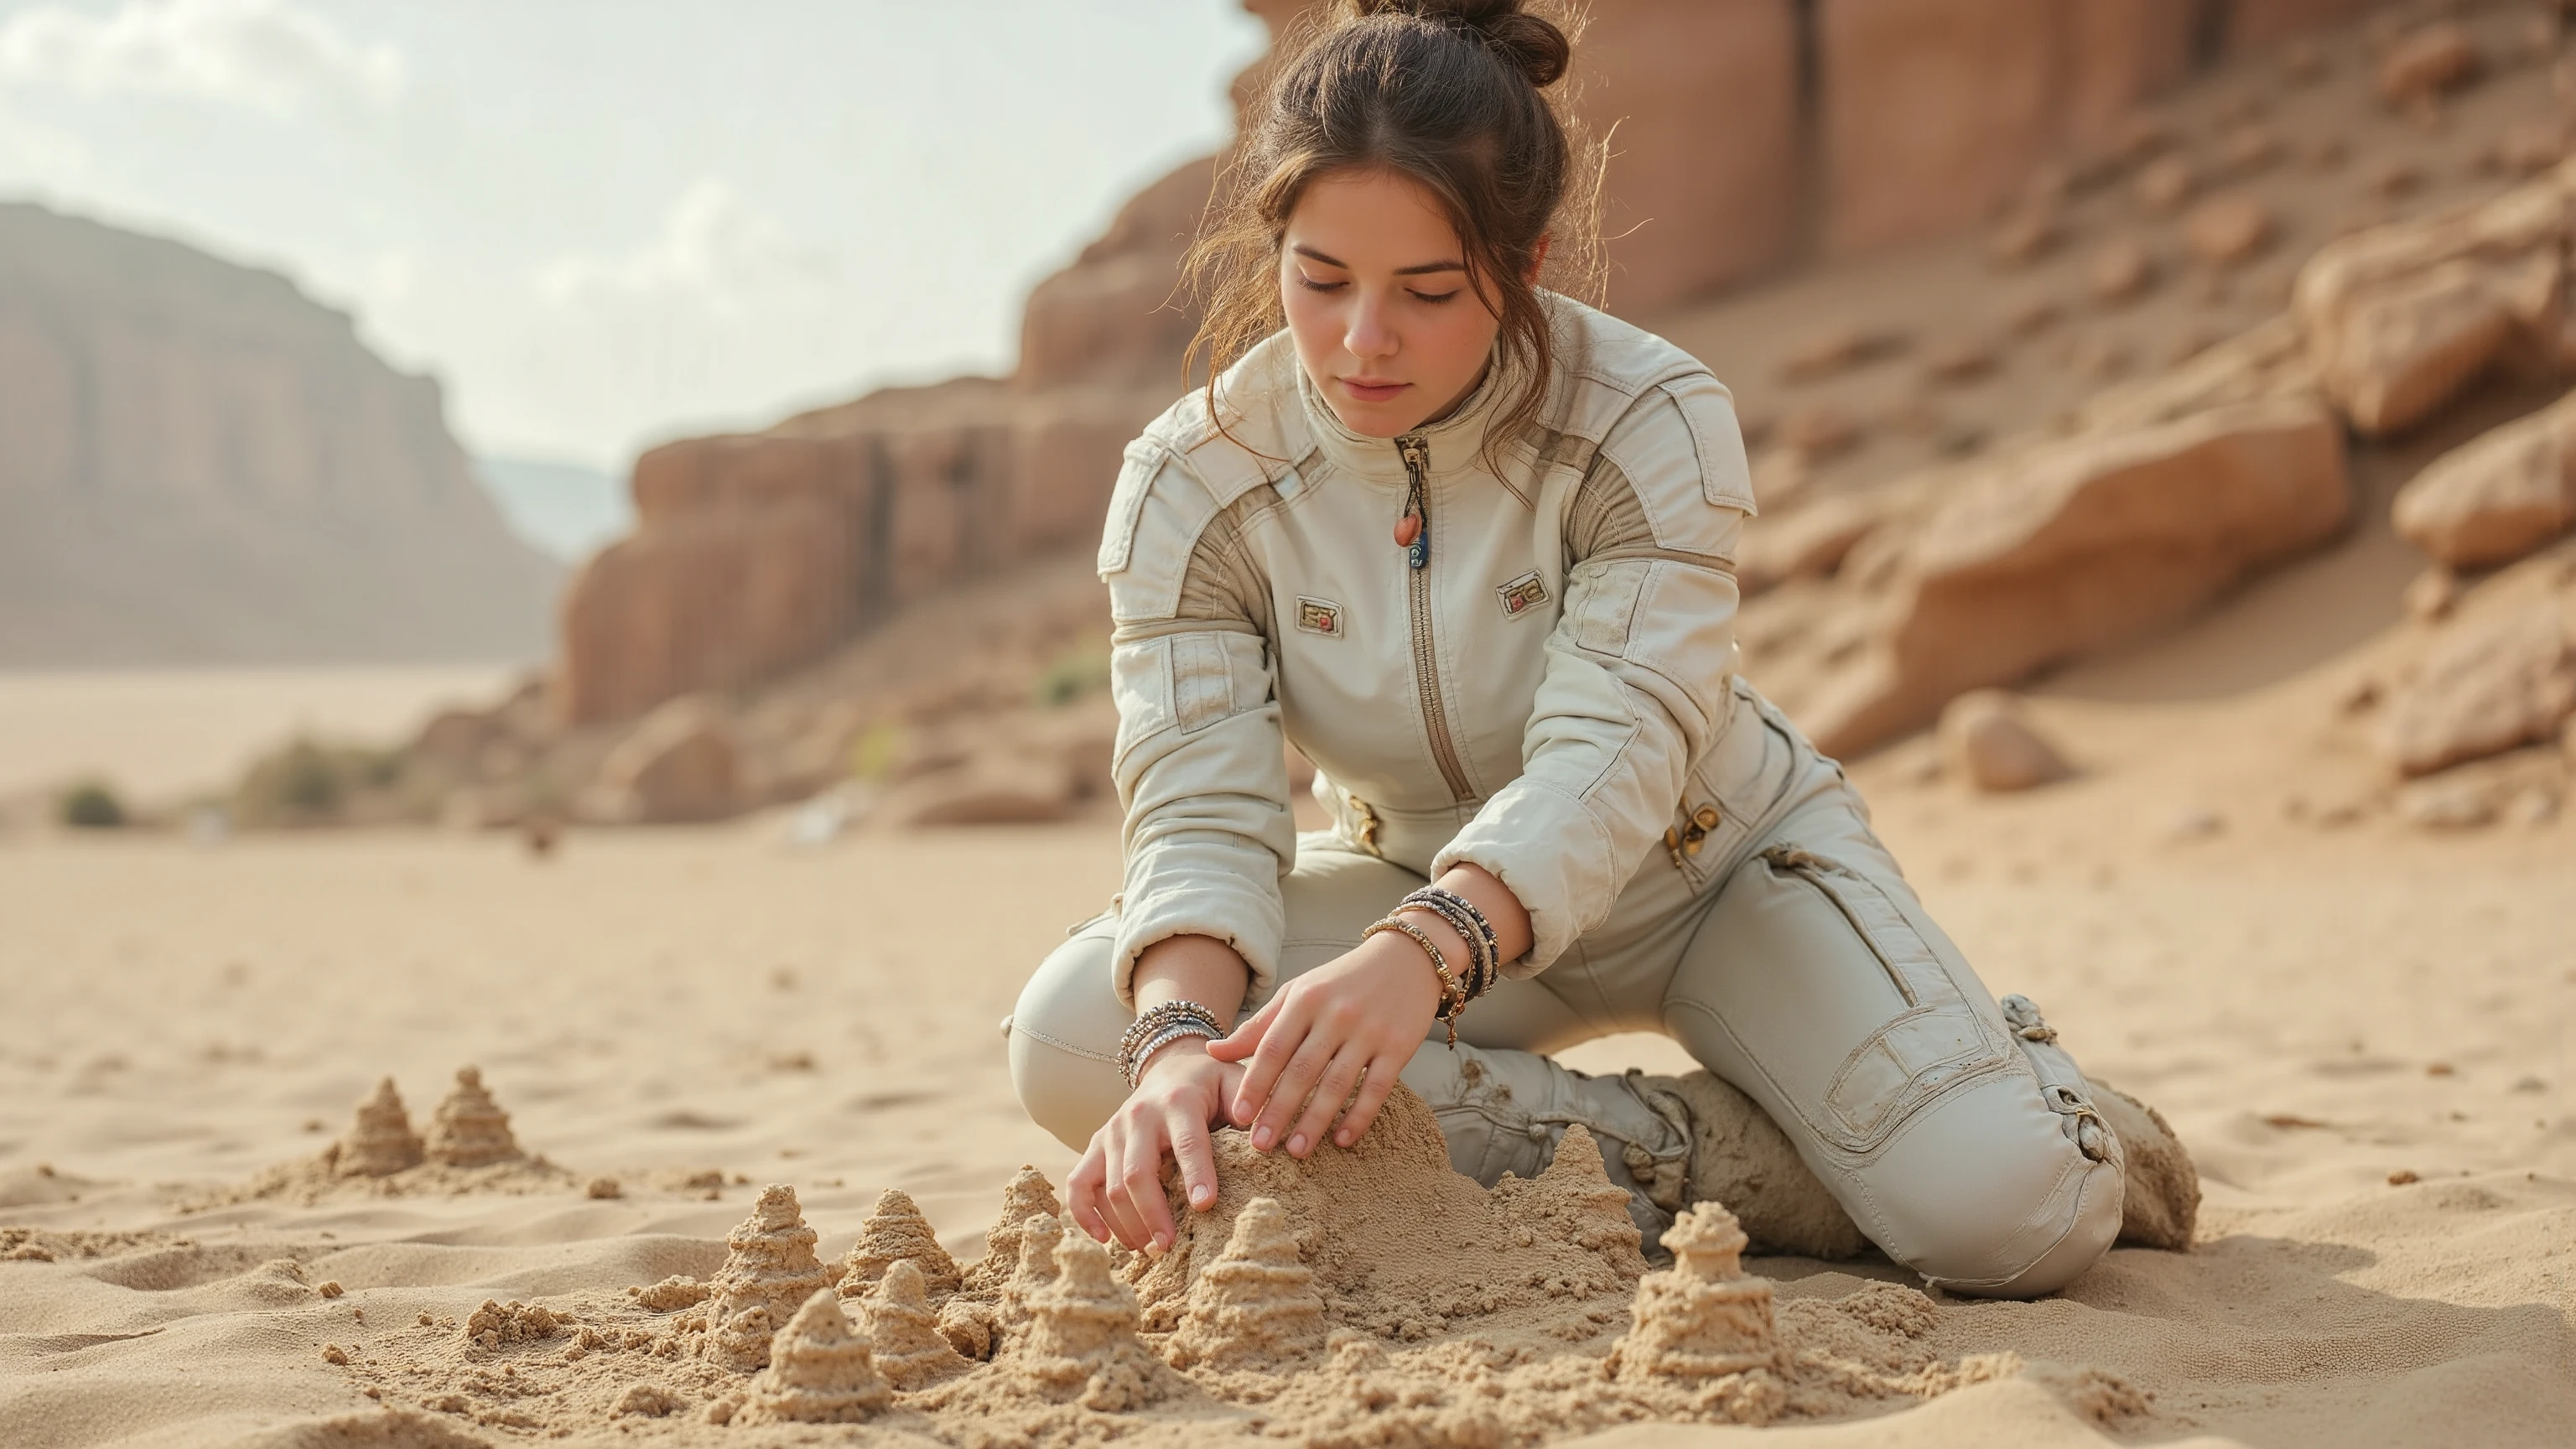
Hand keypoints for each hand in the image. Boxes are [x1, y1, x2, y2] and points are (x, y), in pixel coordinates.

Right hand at [1066, 1041, 1241, 1252]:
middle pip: (1137, 1172)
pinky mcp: (1096, 1145)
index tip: (1206, 1206)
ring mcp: (1112, 1131)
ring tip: (1151, 1251)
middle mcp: (1139, 1115)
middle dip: (1152, 1213)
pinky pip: (1079, 1183)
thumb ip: (1252, 1106)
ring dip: (1127, 1224)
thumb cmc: (1212, 1084)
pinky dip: (1085, 1214)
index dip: (1196, 1174)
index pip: (1186, 1142)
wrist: (1171, 1065)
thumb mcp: (1235, 1082)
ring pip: (1108, 1185)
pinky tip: (1104, 1240)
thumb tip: (1266, 1140)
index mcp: (1179, 1101)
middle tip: (1169, 1247)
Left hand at [1206, 931, 1442, 1158]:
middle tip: (1260, 1146)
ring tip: (1296, 1150)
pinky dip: (1359, 1116)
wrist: (1407, 958)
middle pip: (1301, 1071)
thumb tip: (1213, 1051)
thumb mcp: (1298, 993)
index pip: (1273, 1048)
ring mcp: (1369, 1031)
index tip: (1237, 1116)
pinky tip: (1342, 1139)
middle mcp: (1336, 1015)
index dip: (1254, 1084)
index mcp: (1305, 1000)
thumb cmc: (1342, 980)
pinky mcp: (1399, 1045)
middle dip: (1279, 1111)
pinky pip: (1377, 1087)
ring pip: (1337, 1084)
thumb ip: (1259, 1025)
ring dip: (1315, 1121)